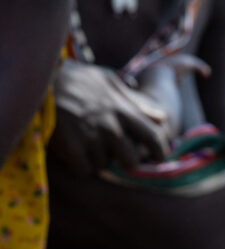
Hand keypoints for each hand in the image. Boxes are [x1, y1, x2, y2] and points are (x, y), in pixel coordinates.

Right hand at [50, 60, 171, 175]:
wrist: (38, 78)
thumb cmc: (75, 79)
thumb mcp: (108, 81)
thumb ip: (136, 102)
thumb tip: (161, 118)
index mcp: (123, 110)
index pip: (154, 138)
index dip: (160, 153)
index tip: (158, 159)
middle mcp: (111, 126)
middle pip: (131, 162)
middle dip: (123, 161)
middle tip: (111, 152)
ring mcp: (91, 138)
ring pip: (103, 166)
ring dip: (95, 159)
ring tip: (83, 140)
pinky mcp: (72, 147)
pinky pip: (83, 171)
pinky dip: (77, 165)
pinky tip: (71, 149)